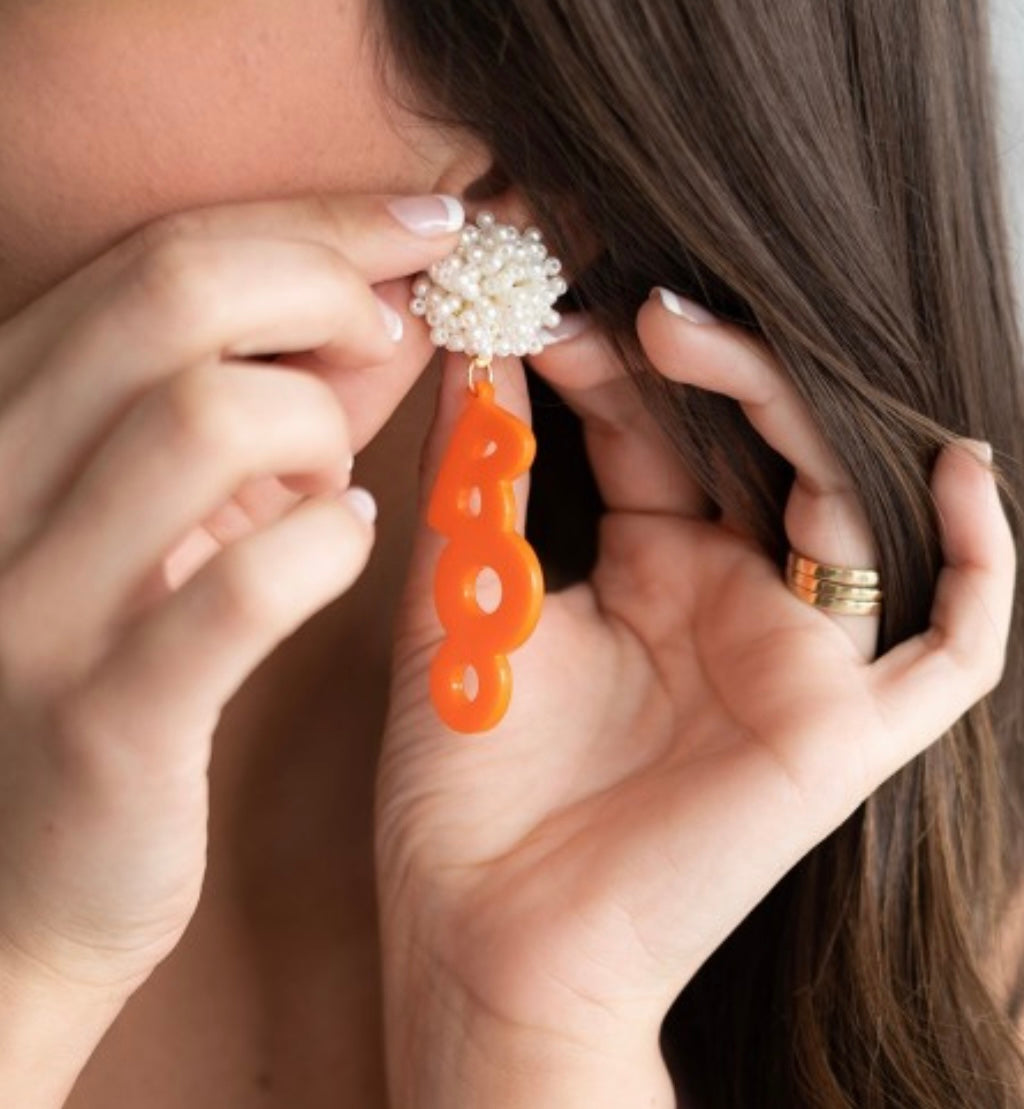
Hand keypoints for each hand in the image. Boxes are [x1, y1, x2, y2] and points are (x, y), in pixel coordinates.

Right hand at [0, 192, 462, 1000]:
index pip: (162, 256)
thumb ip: (246, 406)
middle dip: (328, 287)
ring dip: (317, 429)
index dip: (316, 221)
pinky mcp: (100, 719)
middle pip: (176, 296)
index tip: (427, 220)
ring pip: (205, 416)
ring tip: (332, 480)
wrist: (14, 878)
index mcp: (4, 415)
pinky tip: (347, 543)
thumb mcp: (153, 513)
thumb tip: (378, 304)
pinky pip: (243, 585)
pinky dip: (328, 543)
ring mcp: (27, 602)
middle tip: (393, 336)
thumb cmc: (104, 667)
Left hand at [376, 288, 1014, 1101]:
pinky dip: (979, 567)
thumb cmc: (464, 789)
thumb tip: (465, 363)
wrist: (487, 939)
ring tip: (701, 340)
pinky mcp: (841, 735)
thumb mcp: (463, 612)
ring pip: (849, 506)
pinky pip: (952, 650)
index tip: (546, 309)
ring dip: (797, 412)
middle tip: (631, 307)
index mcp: (649, 573)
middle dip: (704, 368)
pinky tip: (960, 476)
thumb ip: (475, 493)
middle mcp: (730, 602)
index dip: (611, 369)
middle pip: (757, 448)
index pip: (657, 435)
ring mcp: (793, 662)